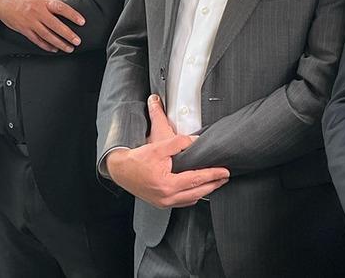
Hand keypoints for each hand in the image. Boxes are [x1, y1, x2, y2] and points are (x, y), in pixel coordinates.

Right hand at [0, 0, 84, 52]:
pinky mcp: (24, 30)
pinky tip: (54, 49)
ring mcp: (30, 22)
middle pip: (55, 25)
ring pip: (47, 35)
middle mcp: (37, 12)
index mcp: (43, 1)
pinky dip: (46, 46)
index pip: (61, 8)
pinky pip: (36, 40)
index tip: (81, 21)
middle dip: (67, 34)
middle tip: (77, 41)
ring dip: (59, 43)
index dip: (72, 15)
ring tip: (68, 48)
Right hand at [105, 96, 228, 208]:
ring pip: (191, 199)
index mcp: (168, 184)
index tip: (225, 171)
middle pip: (197, 193)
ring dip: (204, 191)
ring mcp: (164, 202)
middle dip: (213, 185)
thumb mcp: (158, 147)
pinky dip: (192, 196)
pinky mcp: (161, 202)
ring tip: (215, 183)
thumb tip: (195, 141)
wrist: (120, 170)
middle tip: (225, 177)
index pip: (197, 179)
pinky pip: (182, 202)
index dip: (213, 174)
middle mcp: (167, 197)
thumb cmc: (136, 159)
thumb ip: (178, 143)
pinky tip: (197, 190)